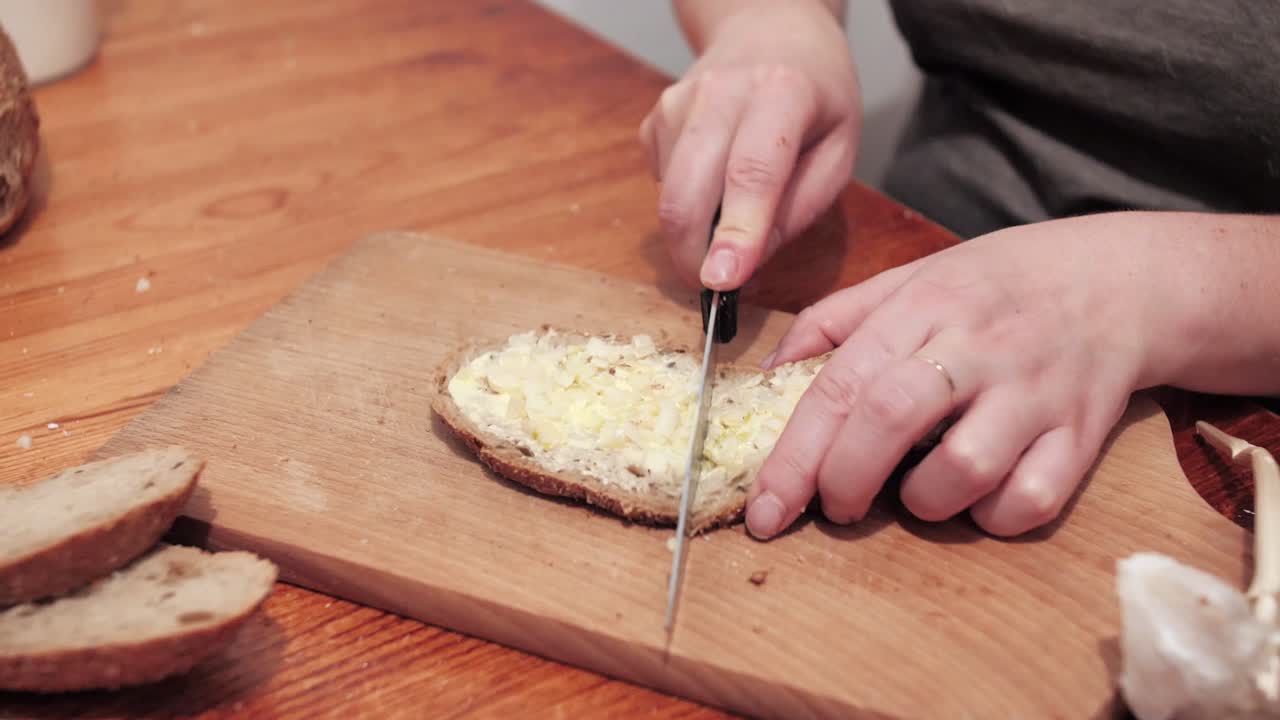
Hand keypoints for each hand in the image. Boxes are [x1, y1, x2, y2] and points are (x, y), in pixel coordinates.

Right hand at [639, 0, 858, 289]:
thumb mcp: (838, 152)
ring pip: (669, 193)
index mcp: (783, 92)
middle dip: (693, 253)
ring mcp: (680, 100)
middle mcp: (723, 90)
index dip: (736, 233)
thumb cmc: (816, 98)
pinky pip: (661, 181)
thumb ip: (798, 209)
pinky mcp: (656, 116)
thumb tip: (747, 263)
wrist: (771, 31)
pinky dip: (685, 198)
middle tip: (713, 286)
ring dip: (692, 230)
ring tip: (728, 221)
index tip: (722, 282)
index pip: (752, 172)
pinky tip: (715, 177)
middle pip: (690, 189)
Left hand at [746, 214, 1184, 538]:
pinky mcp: (1082, 434)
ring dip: (923, 501)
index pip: (841, 383)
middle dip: (844, 480)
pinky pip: (1031, 500)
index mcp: (923, 305)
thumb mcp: (912, 277)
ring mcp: (1034, 391)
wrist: (1121, 280)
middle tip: (833, 508)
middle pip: (891, 418)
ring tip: (917, 490)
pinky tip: (981, 496)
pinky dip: (994, 516)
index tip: (764, 508)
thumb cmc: (998, 286)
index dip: (795, 454)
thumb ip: (834, 321)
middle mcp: (977, 346)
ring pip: (965, 468)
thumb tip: (765, 375)